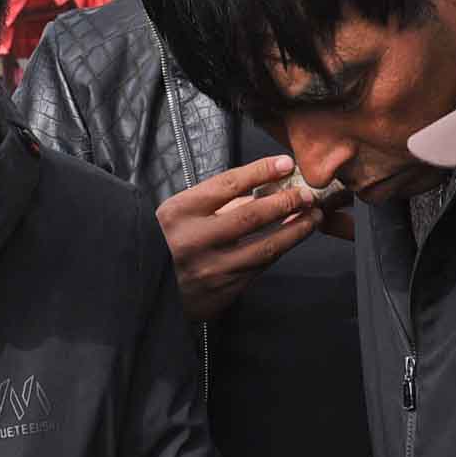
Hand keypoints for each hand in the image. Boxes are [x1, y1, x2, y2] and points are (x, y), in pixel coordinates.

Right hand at [159, 153, 321, 322]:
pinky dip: (279, 251)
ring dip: (294, 231)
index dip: (261, 172)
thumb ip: (217, 202)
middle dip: (286, 202)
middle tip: (307, 194)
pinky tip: (292, 239)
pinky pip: (259, 268)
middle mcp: (195, 241)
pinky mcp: (223, 292)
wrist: (143, 289)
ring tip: (312, 217)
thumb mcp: (179, 213)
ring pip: (264, 248)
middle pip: (252, 216)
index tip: (285, 163)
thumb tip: (262, 189)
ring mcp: (211, 269)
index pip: (228, 185)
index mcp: (180, 213)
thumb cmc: (164, 243)